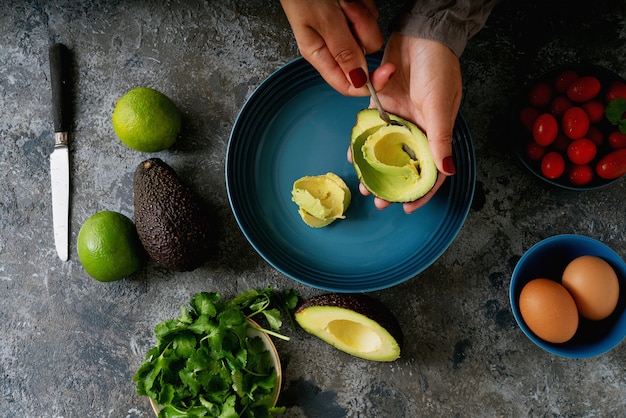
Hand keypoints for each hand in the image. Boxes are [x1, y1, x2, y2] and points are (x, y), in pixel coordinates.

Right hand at [279, 0, 385, 94]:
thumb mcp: (323, 21)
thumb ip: (343, 51)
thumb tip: (358, 82)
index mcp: (320, 55)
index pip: (348, 85)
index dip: (370, 82)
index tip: (387, 71)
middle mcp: (332, 45)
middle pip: (365, 55)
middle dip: (362, 32)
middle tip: (346, 10)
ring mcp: (344, 28)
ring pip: (370, 34)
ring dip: (362, 14)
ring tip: (344, 0)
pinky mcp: (353, 13)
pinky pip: (371, 14)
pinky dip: (363, 3)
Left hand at [364, 33, 462, 212]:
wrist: (420, 34)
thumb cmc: (438, 68)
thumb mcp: (441, 106)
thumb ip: (440, 139)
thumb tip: (449, 171)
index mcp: (436, 132)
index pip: (431, 170)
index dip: (421, 191)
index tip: (406, 208)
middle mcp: (417, 128)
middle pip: (403, 164)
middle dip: (391, 184)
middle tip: (377, 200)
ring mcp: (399, 118)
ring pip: (384, 150)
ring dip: (373, 167)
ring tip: (362, 184)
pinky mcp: (382, 104)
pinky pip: (370, 128)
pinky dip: (361, 141)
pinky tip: (351, 154)